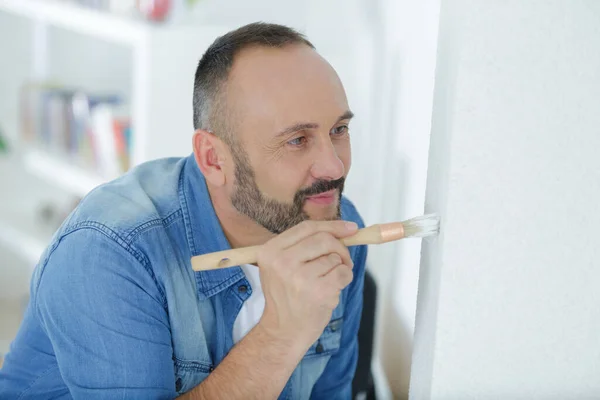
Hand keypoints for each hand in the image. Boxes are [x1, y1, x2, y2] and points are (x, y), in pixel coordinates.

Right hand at [255, 220, 357, 349]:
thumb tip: (345, 229)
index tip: (350, 228)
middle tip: (343, 260)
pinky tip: (331, 290)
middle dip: (340, 248)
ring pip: (335, 258)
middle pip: (324, 239)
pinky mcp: (318, 291)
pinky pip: (343, 273)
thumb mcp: (281, 266)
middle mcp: (282, 262)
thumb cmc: (287, 296)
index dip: (332, 226)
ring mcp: (300, 277)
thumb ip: (304, 246)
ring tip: (327, 282)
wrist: (283, 331)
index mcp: (270, 251)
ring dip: (339, 268)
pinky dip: (344, 279)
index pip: (307, 228)